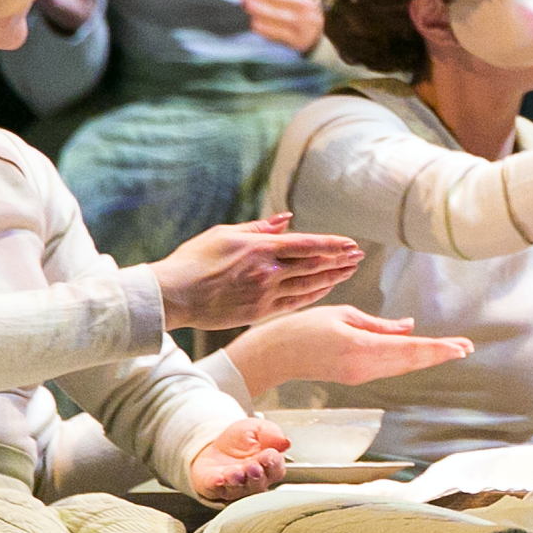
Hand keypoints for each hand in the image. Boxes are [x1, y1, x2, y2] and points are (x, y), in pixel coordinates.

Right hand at [148, 215, 366, 330]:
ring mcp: (265, 293)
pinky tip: (325, 290)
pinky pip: (294, 303)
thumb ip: (259, 227)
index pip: (306, 244)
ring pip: (308, 285)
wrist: (174, 295)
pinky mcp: (259, 312)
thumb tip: (287, 220)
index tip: (350, 244)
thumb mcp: (224, 234)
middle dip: (339, 260)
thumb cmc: (194, 260)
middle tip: (358, 257)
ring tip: (349, 272)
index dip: (332, 244)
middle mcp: (267, 271)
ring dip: (331, 278)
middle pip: (313, 265)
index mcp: (259, 248)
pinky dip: (313, 296)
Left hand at [185, 415, 292, 503]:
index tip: (269, 454)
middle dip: (255, 475)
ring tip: (235, 472)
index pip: (276, 468)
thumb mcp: (256, 428)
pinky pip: (216, 490)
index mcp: (268, 465)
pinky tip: (218, 478)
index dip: (273, 462)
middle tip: (253, 466)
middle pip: (259, 483)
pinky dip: (216, 485)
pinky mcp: (214, 487)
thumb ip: (270, 432)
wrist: (213, 446)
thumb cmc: (239, 440)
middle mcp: (253, 480)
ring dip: (237, 481)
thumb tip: (285, 441)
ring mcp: (234, 487)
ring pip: (238, 489)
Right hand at [224, 305, 475, 397]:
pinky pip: (390, 369)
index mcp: (361, 348)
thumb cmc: (303, 328)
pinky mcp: (355, 377)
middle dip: (440, 354)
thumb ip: (379, 325)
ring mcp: (360, 375)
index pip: (409, 349)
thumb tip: (410, 326)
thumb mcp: (343, 316)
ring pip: (403, 367)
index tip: (460, 346)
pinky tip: (423, 354)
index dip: (437, 348)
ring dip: (428, 359)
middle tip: (467, 347)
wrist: (275, 355)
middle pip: (411, 361)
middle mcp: (364, 366)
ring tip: (453, 350)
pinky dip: (410, 362)